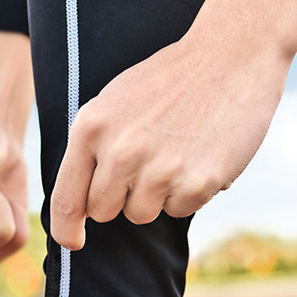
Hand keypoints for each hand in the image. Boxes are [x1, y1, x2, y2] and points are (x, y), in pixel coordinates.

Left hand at [50, 32, 287, 247]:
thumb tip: (76, 203)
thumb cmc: (167, 81)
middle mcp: (121, 152)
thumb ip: (92, 146)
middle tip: (145, 164)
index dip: (66, 228)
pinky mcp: (197, 182)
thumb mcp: (113, 102)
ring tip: (175, 154)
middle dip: (120, 198)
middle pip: (103, 211)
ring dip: (156, 196)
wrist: (231, 55)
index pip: (66, 197)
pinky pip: (180, 210)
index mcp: (91, 128)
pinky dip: (189, 192)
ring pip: (141, 214)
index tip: (73, 242)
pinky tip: (199, 156)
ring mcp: (160, 169)